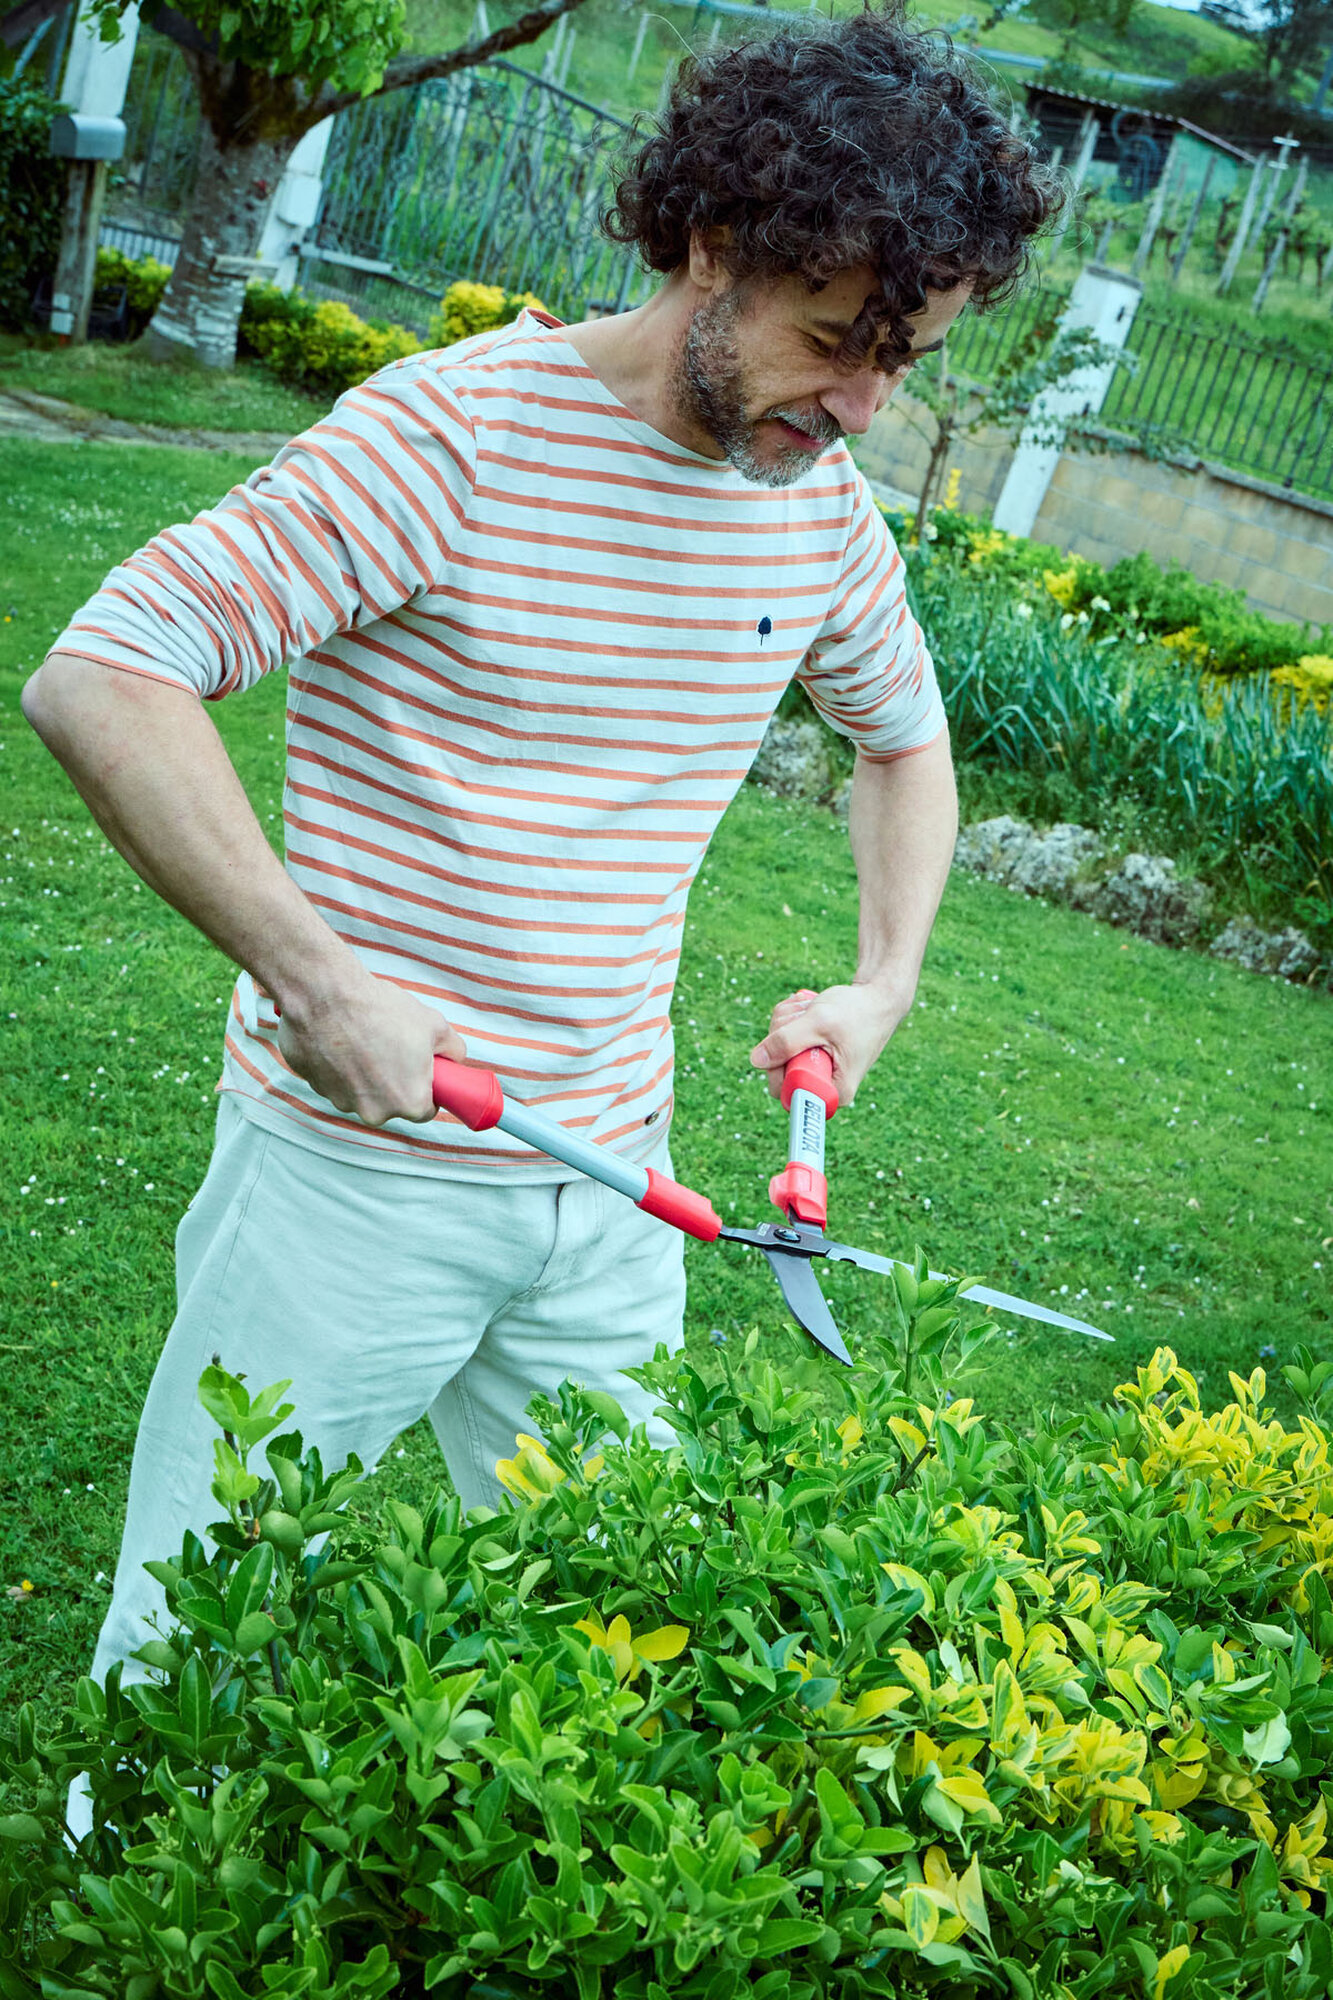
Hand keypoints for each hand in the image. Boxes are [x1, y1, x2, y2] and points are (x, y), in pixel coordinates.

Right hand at [275, 964, 466, 1124]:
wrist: (326, 997)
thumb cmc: (381, 1012)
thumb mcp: (435, 1025)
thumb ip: (453, 1050)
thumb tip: (454, 1058)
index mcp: (409, 1103)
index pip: (426, 1110)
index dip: (428, 1090)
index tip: (423, 1072)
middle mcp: (375, 1112)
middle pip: (393, 1104)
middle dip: (396, 1081)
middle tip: (393, 1049)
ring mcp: (342, 1102)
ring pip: (363, 1093)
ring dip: (366, 1075)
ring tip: (364, 1040)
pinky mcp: (316, 1087)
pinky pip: (336, 1081)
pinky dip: (340, 1067)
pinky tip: (341, 1040)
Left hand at [749, 982, 908, 1106]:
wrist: (878, 997)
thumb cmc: (857, 1011)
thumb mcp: (820, 1023)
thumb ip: (787, 1041)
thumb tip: (757, 1061)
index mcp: (833, 1091)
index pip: (786, 1091)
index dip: (778, 1063)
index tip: (793, 1036)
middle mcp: (824, 1085)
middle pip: (777, 1068)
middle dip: (783, 1035)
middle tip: (804, 1015)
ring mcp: (816, 1069)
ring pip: (778, 1049)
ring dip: (788, 1021)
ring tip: (811, 1010)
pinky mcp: (810, 1053)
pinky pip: (785, 1038)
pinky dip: (791, 1019)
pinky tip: (809, 1009)